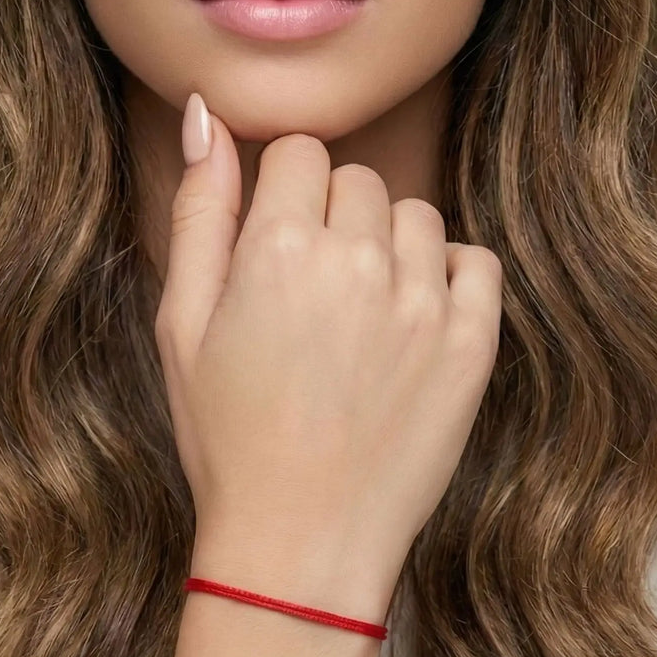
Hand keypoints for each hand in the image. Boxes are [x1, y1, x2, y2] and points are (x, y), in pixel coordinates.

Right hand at [154, 95, 501, 621]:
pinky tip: (410, 323)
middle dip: (331, 219)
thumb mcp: (182, 325)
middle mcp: (355, 260)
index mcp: (275, 247)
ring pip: (415, 217)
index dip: (282, 197)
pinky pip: (475, 261)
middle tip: (312, 296)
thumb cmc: (229, 439)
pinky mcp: (472, 343)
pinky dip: (447, 278)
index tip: (277, 248)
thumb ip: (199, 212)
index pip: (298, 153)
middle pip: (357, 180)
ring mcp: (421, 301)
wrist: (300, 541)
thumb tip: (205, 115)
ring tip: (359, 318)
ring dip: (387, 248)